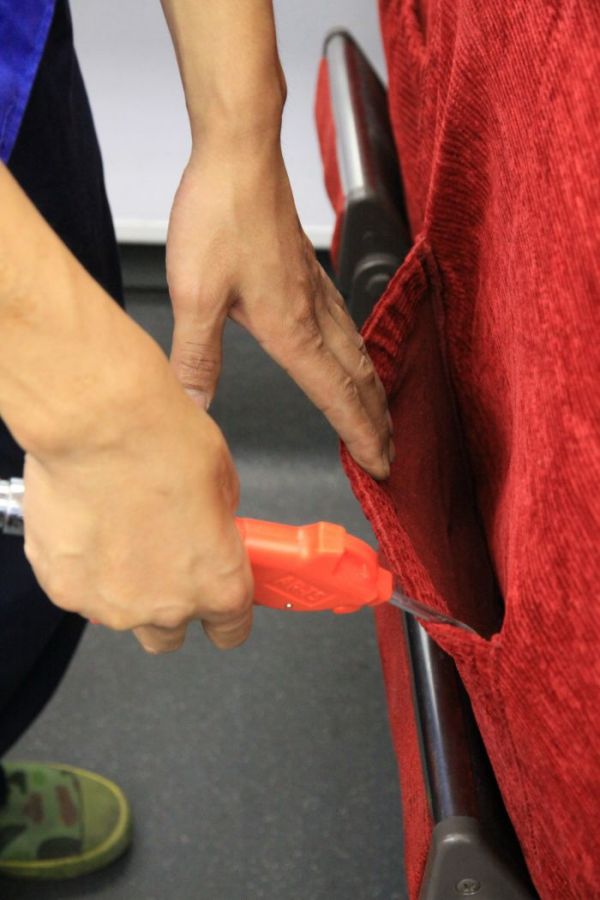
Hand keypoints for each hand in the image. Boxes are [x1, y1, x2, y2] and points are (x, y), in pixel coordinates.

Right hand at [22, 349, 252, 653]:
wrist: (98, 423)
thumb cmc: (162, 442)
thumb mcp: (223, 481)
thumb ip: (219, 524)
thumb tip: (209, 525)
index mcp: (217, 585)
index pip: (230, 631)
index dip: (227, 616)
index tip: (220, 600)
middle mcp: (164, 607)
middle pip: (169, 634)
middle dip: (172, 602)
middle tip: (167, 558)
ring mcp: (108, 603)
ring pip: (120, 612)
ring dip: (125, 583)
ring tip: (122, 528)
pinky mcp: (62, 586)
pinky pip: (80, 588)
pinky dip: (86, 565)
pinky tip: (91, 524)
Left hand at [166, 143, 393, 479]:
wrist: (240, 153)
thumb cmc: (221, 214)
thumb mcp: (195, 293)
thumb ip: (196, 356)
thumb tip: (195, 406)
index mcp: (291, 327)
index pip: (336, 396)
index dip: (361, 435)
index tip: (381, 466)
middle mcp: (314, 313)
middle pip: (358, 380)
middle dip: (377, 423)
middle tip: (392, 455)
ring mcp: (316, 291)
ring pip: (357, 353)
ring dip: (372, 392)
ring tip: (382, 417)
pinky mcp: (308, 272)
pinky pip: (345, 326)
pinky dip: (358, 355)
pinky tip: (351, 354)